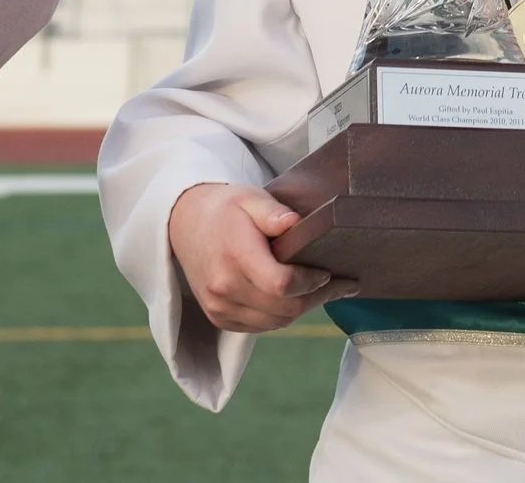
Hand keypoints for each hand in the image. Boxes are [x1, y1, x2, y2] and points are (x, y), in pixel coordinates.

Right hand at [168, 183, 353, 333]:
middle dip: (316, 298)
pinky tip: (294, 298)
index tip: (329, 272)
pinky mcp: (218, 317)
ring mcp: (220, 306)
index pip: (282, 284)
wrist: (183, 224)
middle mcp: (224, 288)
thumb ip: (273, 212)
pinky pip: (260, 326)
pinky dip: (281, 315)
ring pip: (276, 322)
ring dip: (301, 309)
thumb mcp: (249, 198)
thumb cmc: (224, 208)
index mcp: (235, 256)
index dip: (311, 283)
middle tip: (341, 285)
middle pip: (284, 308)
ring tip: (322, 290)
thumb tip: (296, 223)